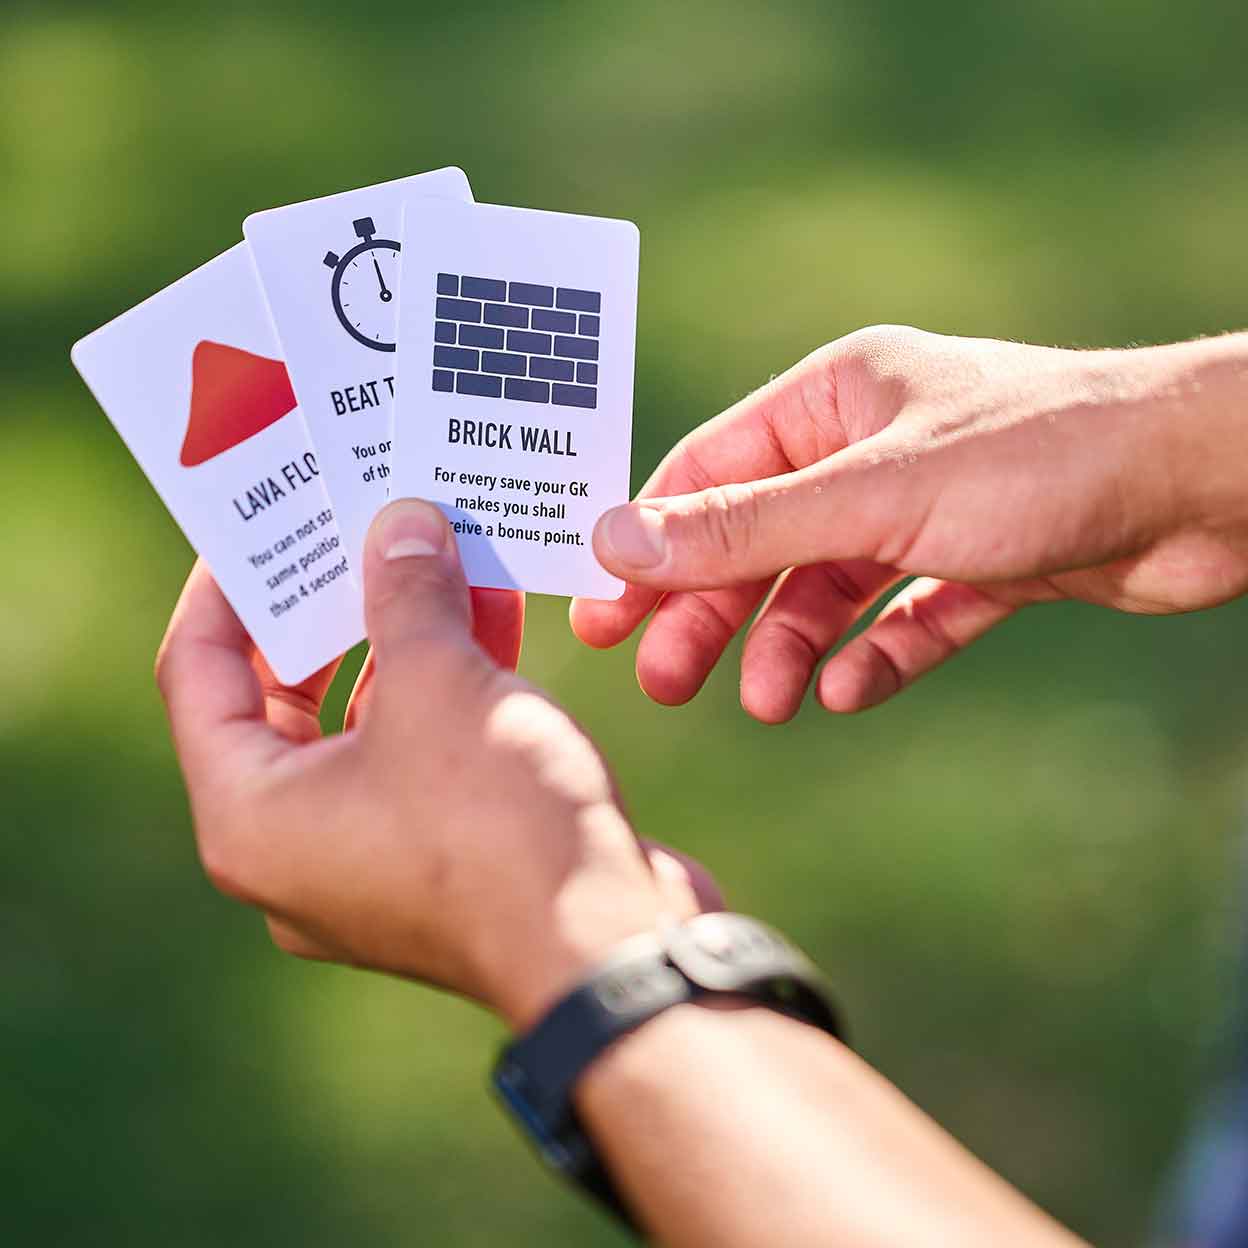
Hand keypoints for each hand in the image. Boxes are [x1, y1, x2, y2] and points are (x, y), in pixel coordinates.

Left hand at [156, 500, 716, 1028]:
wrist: (611, 950)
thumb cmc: (500, 824)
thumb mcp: (443, 685)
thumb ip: (407, 594)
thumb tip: (400, 523)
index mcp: (252, 816)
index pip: (199, 673)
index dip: (226, 585)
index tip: (266, 519)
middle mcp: (296, 847)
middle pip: (287, 696)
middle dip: (332, 603)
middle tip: (356, 523)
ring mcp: (371, 859)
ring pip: (369, 721)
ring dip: (406, 637)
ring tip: (438, 548)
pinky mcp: (442, 859)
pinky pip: (425, 752)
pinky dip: (451, 686)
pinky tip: (498, 614)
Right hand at [572, 326, 1247, 720]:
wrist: (1208, 484)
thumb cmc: (1042, 454)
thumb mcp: (871, 496)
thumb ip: (744, 527)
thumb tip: (618, 540)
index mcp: (832, 400)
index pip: (708, 473)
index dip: (649, 544)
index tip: (602, 614)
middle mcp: (870, 449)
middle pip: (760, 538)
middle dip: (711, 611)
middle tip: (667, 683)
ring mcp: (926, 506)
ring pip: (828, 585)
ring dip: (790, 644)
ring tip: (768, 702)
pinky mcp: (980, 560)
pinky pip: (904, 616)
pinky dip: (875, 655)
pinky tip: (852, 692)